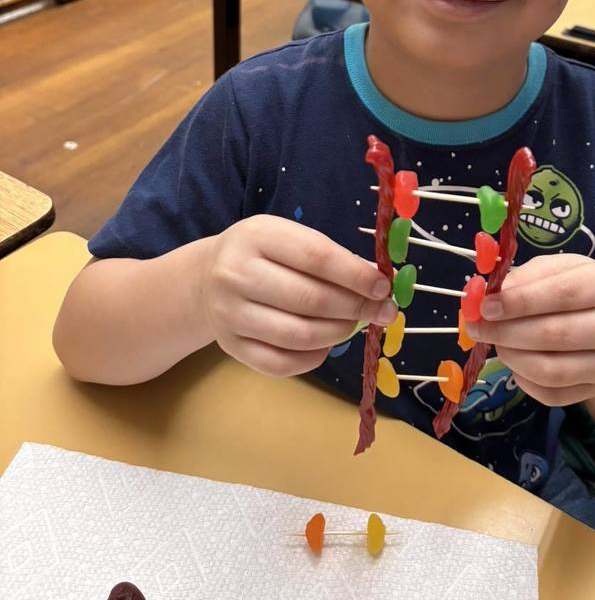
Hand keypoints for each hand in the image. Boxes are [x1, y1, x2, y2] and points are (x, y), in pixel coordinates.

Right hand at [199, 215, 396, 377]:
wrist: (206, 278)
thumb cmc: (263, 254)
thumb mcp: (290, 238)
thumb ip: (330, 257)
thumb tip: (377, 284)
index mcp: (257, 236)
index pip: (316, 256)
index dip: (355, 275)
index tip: (383, 287)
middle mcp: (236, 274)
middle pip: (309, 299)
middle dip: (355, 308)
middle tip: (382, 312)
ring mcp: (230, 314)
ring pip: (298, 335)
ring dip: (338, 333)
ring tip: (353, 324)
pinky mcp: (231, 346)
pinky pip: (281, 363)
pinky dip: (314, 358)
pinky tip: (326, 344)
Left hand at [464, 255, 594, 405]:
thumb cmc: (574, 288)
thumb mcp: (555, 268)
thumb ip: (525, 277)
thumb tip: (492, 297)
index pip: (562, 294)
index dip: (519, 302)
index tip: (485, 307)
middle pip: (555, 335)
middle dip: (506, 332)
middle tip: (477, 327)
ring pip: (551, 371)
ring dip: (511, 357)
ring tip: (494, 342)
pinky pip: (551, 394)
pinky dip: (523, 380)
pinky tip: (514, 361)